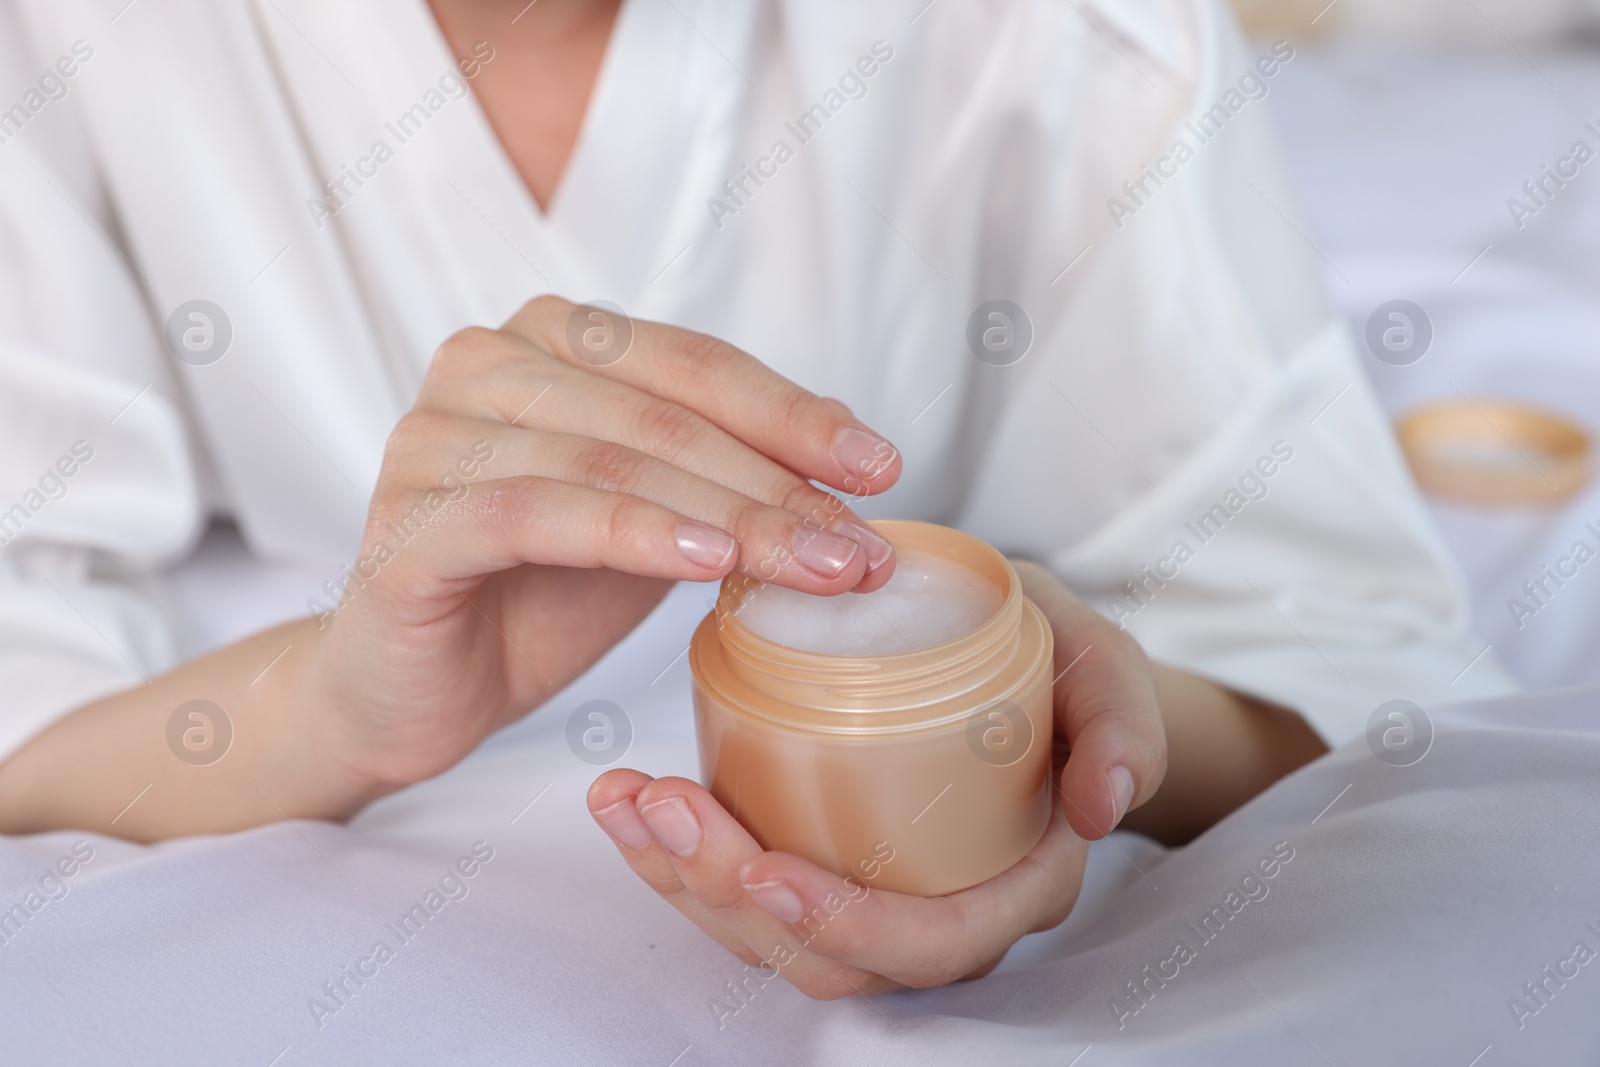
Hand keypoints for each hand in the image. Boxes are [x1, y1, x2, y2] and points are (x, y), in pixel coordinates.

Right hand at [309, 296, 901, 794]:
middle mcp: (484, 363)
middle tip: (862, 549)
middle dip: (778, 483)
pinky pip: (536, 512)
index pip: (694, 363)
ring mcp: (433, 436)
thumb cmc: (538, 596)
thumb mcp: (658, 521)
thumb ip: (729, 475)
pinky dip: (633, 532)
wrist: (415, 691)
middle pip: (662, 413)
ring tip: (815, 569)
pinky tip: (707, 562)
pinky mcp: (407, 520)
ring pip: (611, 459)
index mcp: (549, 341)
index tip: (882, 468)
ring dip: (729, 515)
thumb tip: (856, 458)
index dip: (794, 415)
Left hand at [586, 561, 1167, 994]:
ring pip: (766, 934)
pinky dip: (671, 852)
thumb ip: (1120, 723)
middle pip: (824, 954)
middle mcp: (934, 907)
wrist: (1026, 657)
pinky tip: (622, 796)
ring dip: (679, 876)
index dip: (844, 925)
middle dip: (725, 896)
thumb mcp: (1107, 671)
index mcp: (1010, 882)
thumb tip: (1101, 801)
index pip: (931, 943)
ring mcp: (869, 890)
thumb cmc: (1066, 670)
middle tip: (658, 804)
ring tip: (622, 798)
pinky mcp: (816, 855)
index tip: (762, 870)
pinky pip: (740, 887)